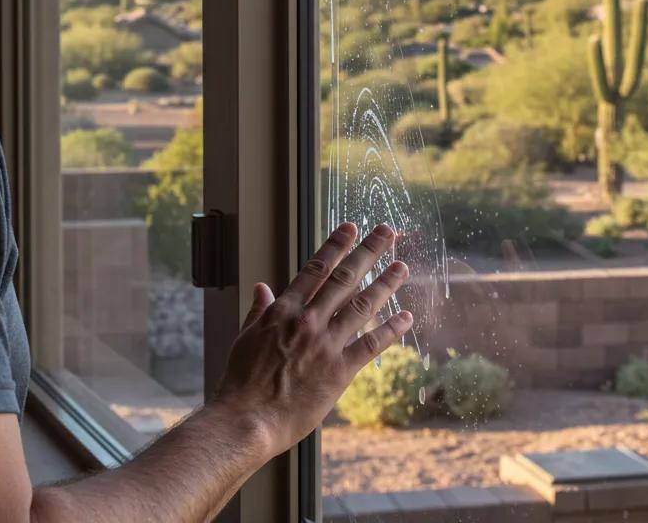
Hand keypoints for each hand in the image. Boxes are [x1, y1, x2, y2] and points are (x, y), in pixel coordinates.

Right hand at [211, 222, 411, 458]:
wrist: (247, 420)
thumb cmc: (241, 382)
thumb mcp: (245, 338)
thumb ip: (258, 310)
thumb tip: (262, 287)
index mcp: (283, 310)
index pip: (316, 268)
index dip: (336, 245)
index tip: (351, 227)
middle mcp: (308, 320)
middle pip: (345, 278)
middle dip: (368, 252)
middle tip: (387, 232)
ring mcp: (325, 345)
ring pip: (362, 306)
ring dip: (385, 284)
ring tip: (402, 266)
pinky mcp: (339, 372)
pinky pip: (371, 345)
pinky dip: (390, 330)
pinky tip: (406, 317)